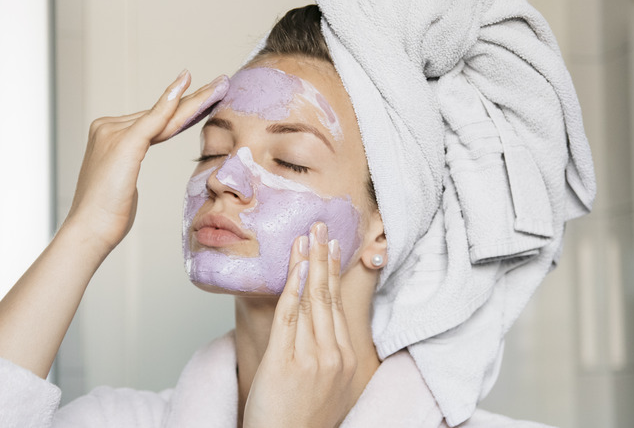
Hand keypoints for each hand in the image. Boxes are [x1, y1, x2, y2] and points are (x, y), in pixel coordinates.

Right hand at [63, 70, 227, 255]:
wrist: (90, 228)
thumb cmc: (106, 214)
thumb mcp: (122, 185)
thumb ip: (127, 167)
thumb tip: (132, 169)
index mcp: (108, 135)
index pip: (153, 119)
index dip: (181, 109)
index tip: (205, 98)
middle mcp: (108, 127)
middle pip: (160, 113)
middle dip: (193, 99)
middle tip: (219, 84)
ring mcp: (114, 132)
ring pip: (163, 114)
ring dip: (194, 99)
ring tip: (218, 86)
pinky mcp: (124, 142)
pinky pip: (154, 118)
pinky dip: (171, 101)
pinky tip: (186, 85)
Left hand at [243, 223, 356, 427]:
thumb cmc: (301, 423)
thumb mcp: (327, 388)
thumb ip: (326, 357)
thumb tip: (319, 330)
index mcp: (346, 361)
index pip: (338, 306)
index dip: (334, 273)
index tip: (333, 248)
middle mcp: (334, 356)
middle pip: (328, 296)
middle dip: (323, 257)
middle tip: (321, 225)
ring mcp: (313, 358)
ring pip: (312, 300)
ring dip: (309, 262)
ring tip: (306, 235)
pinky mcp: (287, 362)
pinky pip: (291, 315)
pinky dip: (294, 286)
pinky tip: (296, 264)